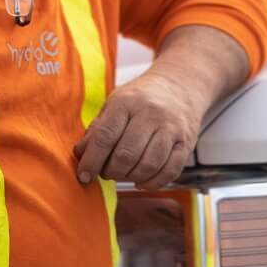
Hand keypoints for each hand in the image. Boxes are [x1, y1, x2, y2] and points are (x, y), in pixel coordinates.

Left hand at [73, 71, 202, 188]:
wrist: (180, 84)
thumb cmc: (141, 98)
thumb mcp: (114, 103)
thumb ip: (97, 128)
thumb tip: (81, 155)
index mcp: (127, 102)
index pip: (105, 136)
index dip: (92, 160)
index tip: (84, 176)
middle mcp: (151, 114)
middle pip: (126, 155)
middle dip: (111, 172)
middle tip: (107, 172)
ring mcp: (171, 128)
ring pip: (148, 165)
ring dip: (131, 177)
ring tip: (124, 174)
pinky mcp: (186, 142)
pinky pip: (170, 171)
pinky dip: (153, 182)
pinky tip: (142, 180)